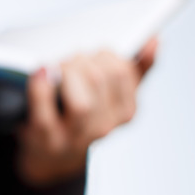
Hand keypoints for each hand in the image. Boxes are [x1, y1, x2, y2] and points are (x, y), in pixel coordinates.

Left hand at [16, 38, 157, 185]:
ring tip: (57, 66)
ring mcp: (75, 137)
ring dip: (64, 74)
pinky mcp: (46, 140)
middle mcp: (103, 127)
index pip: (123, 73)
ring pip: (81, 104)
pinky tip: (41, 72)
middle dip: (81, 61)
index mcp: (124, 112)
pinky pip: (46, 115)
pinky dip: (41, 89)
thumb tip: (154, 40)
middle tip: (71, 59)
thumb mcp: (109, 93)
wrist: (50, 155)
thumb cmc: (78, 114)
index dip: (105, 56)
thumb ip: (134, 68)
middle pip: (98, 82)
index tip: (96, 53)